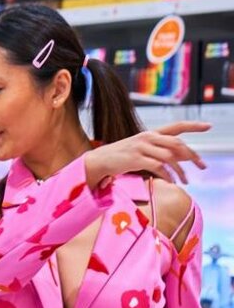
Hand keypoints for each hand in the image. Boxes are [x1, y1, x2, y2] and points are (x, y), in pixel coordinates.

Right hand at [84, 121, 208, 187]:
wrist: (99, 160)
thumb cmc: (122, 157)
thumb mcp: (143, 151)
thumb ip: (162, 152)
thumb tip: (183, 157)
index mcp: (151, 133)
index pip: (176, 126)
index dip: (193, 125)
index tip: (208, 126)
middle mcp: (148, 137)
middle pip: (177, 143)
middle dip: (193, 155)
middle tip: (202, 166)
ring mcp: (141, 147)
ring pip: (169, 157)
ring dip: (181, 171)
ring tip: (186, 180)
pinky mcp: (136, 159)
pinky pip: (158, 167)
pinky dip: (168, 175)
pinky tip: (171, 181)